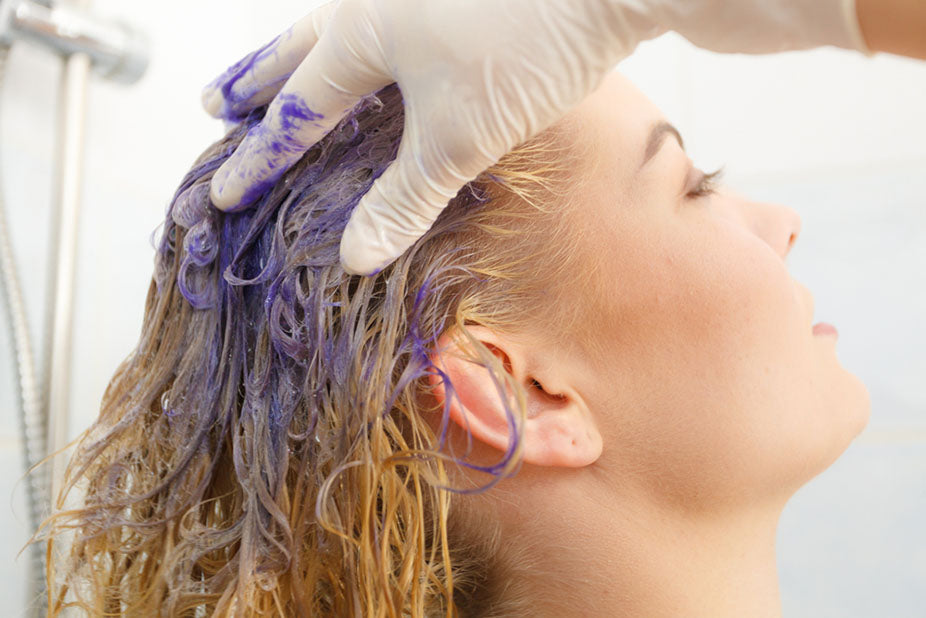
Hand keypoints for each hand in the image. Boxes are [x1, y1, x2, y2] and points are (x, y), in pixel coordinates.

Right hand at [202, 0, 661, 273]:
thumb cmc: (526, 49)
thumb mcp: (459, 138)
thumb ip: (403, 197)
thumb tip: (354, 257)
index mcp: (360, 35)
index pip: (295, 112)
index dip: (260, 158)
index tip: (224, 191)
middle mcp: (374, 0)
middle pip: (298, 48)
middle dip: (256, 80)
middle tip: (218, 102)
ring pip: (338, 26)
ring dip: (303, 55)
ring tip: (282, 71)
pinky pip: (384, 22)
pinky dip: (362, 48)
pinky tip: (379, 56)